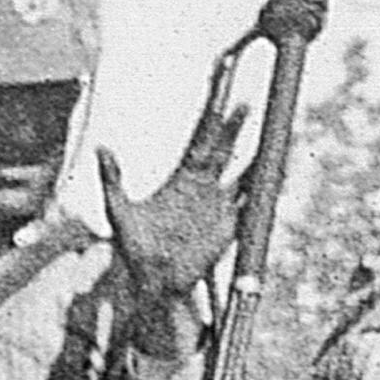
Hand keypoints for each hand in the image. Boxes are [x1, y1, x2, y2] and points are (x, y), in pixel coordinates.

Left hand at [101, 51, 254, 323]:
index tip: (216, 100)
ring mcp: (219, 206)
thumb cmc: (134, 248)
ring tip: (272, 135)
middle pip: (225, 149)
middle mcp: (204, 188)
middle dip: (235, 126)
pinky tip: (277, 177)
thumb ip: (112, 178)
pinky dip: (265, 191)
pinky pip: (251, 204)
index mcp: (182, 179)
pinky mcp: (230, 227)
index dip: (209, 120)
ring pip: (243, 173)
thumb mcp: (118, 209)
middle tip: (246, 101)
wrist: (154, 280)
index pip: (200, 141)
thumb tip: (102, 147)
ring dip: (257, 155)